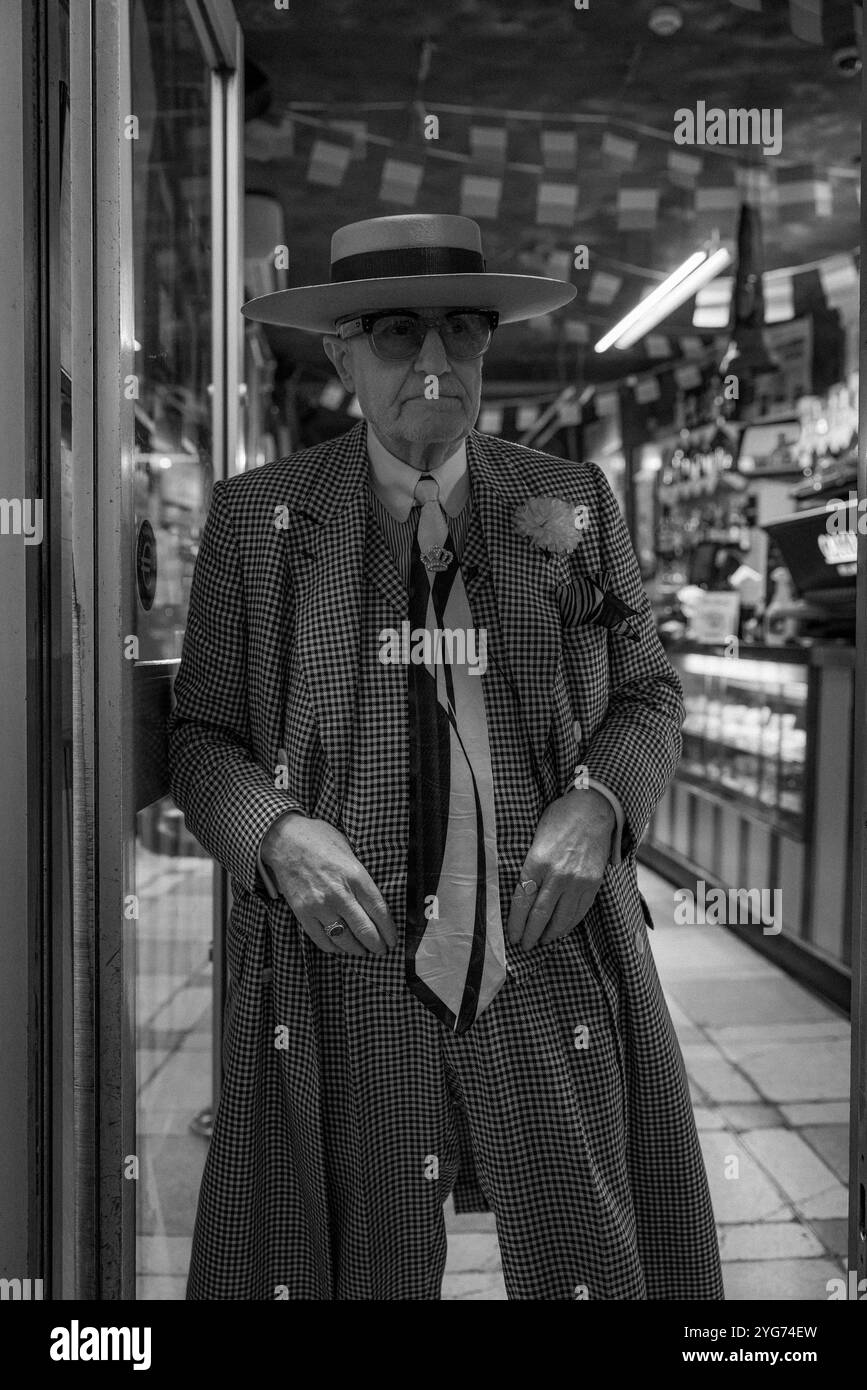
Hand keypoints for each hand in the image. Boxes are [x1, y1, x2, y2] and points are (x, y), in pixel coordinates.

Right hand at [261, 813, 396, 956]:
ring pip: (344, 939)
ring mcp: (319, 906)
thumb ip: (361, 876)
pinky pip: (321, 939)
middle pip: (365, 930)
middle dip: (377, 945)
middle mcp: (339, 894)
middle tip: (381, 950)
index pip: (379, 911)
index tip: (392, 939)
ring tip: (362, 951)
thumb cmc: (319, 840)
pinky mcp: (302, 913)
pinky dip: (333, 947)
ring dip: (356, 949)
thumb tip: (374, 900)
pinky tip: (340, 946)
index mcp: (356, 876)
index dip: (389, 930)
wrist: (284, 840)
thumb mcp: (349, 851)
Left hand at [507, 789, 614, 952]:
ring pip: (561, 918)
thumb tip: (522, 892)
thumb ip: (530, 866)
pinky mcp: (593, 884)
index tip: (512, 935)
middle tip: (525, 946)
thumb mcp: (536, 839)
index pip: (522, 901)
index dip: (516, 923)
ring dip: (550, 934)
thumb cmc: (559, 819)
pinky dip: (569, 924)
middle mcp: (557, 875)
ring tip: (542, 941)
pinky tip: (561, 930)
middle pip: (540, 915)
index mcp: (537, 862)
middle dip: (530, 934)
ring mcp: (577, 881)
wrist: (593, 809)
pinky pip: (579, 912)